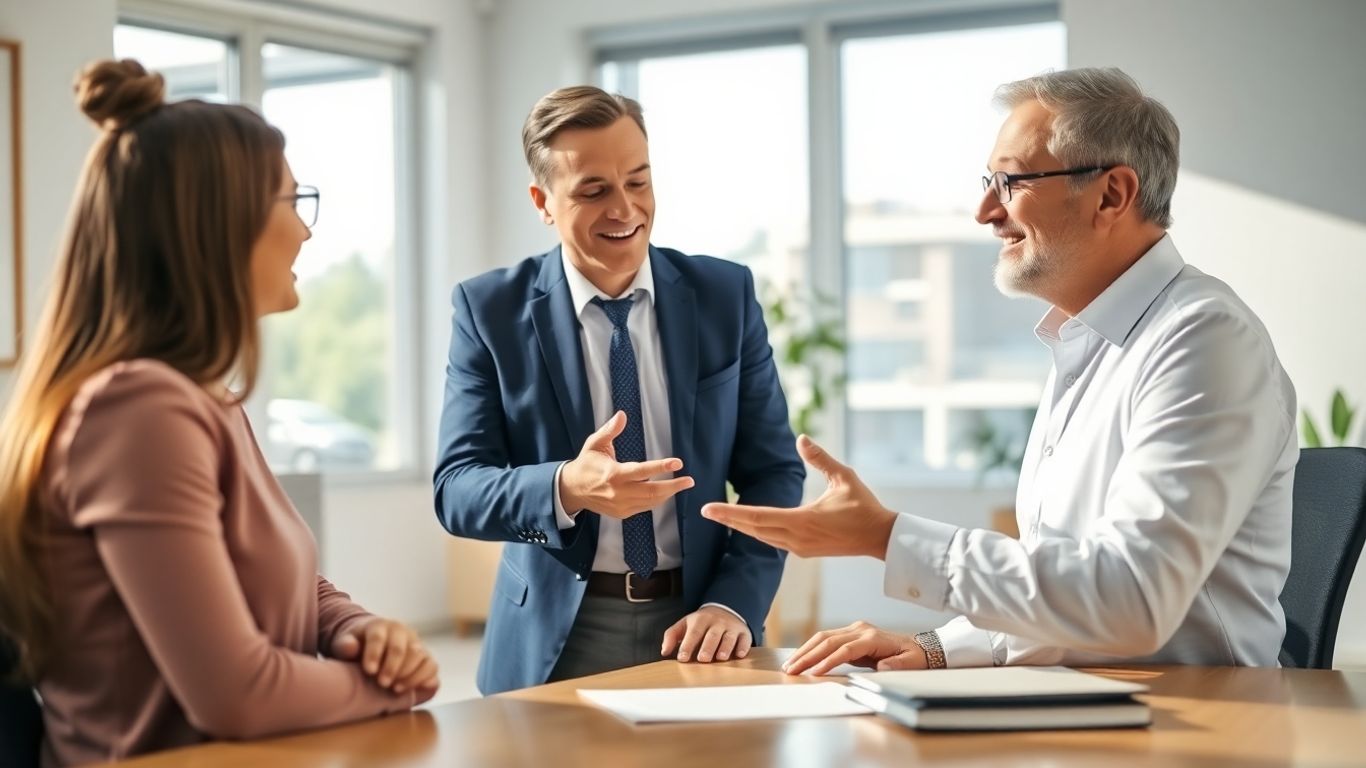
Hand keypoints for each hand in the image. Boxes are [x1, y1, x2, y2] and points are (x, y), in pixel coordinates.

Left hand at [331, 617, 439, 696]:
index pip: (378, 637)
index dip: (374, 654)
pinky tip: (410, 689)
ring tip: (395, 689)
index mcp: (380, 626)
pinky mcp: (426, 657)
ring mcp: (416, 643)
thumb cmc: (357, 646)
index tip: (369, 671)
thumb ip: (345, 645)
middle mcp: (402, 631)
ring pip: (419, 655)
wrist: (375, 647)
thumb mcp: (346, 643)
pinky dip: (423, 678)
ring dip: (408, 674)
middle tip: (382, 684)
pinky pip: (431, 666)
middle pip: (400, 647)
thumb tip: (350, 647)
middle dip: (392, 667)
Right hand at [559, 411, 694, 519]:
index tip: (677, 463)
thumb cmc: (586, 464)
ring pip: (651, 502)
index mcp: (613, 474)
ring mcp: (621, 505)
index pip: (642, 471)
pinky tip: (665, 492)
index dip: (661, 467)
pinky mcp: (622, 513)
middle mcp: (619, 492)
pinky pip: (645, 507)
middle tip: (689, 481)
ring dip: (667, 493)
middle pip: (652, 491)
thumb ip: (609, 430)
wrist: (572, 490)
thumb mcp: (595, 444)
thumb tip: (622, 414)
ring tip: (681, 484)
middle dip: (673, 486)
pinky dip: (657, 500)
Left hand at [660, 606, 751, 662]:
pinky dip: (743, 647)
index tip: (682, 658)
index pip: (693, 632)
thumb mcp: (685, 624)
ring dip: (725, 647)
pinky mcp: (743, 633)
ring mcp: (731, 627)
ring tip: (720, 658)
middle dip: (708, 647)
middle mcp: (717, 622)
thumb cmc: (701, 623)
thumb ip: (672, 636)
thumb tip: (664, 651)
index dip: (687, 645)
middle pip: (712, 635)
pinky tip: (740, 655)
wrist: (724, 610)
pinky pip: (744, 639)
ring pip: (728, 637)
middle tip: (703, 659)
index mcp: (700, 620)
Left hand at [701, 435, 896, 558]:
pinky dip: (758, 532)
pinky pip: (773, 542)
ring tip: (722, 516)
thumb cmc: (864, 506)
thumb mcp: (843, 477)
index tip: (708, 509)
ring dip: (741, 527)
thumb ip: (820, 458)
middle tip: (705, 511)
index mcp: (802, 521)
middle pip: (753, 529)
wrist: (880, 537)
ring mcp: (800, 548)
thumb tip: (801, 438)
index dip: (729, 512)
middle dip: (728, 520)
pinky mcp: (804, 552)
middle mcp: (796, 538)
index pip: (756, 516)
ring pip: (761, 537)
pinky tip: (749, 525)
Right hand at [783, 621, 926, 675]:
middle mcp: (860, 629)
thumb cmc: (914, 657)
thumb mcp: (911, 663)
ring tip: (790, 664)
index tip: (814, 673)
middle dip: (807, 655)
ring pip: (823, 637)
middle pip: (828, 640)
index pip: (845, 649)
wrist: (920, 646)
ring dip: (805, 650)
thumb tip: (882, 667)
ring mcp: (854, 629)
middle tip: (791, 669)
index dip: (828, 661)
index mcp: (872, 637)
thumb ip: (896, 665)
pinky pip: (826, 640)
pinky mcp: (849, 634)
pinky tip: (801, 657)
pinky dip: (812, 648)